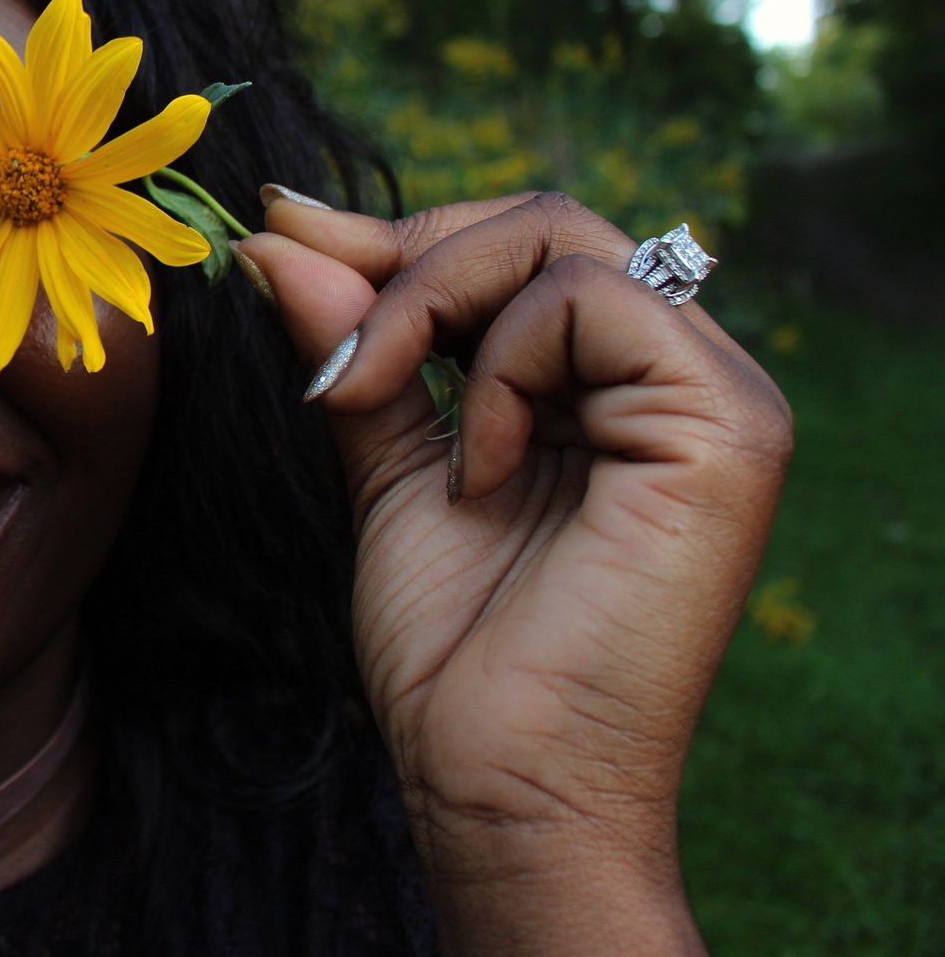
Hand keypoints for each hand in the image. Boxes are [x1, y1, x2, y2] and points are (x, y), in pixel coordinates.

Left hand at [240, 191, 790, 951]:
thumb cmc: (454, 648)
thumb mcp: (388, 465)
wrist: (498, 781)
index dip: (397, 236)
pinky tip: (481, 470)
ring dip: (428, 308)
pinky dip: (503, 368)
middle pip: (543, 224)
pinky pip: (592, 304)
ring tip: (379, 407)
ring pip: (561, 242)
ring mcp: (717, 397)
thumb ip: (358, 345)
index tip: (276, 231)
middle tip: (322, 336)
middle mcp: (680, 376)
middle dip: (404, 257)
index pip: (518, 248)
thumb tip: (277, 231)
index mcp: (615, 385)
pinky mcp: (728, 427)